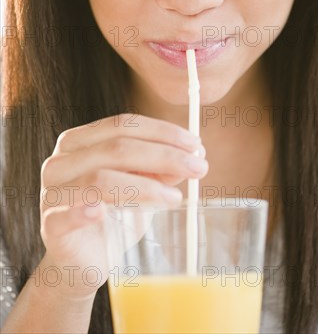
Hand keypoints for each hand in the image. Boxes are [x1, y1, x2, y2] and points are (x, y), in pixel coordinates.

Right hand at [39, 113, 206, 298]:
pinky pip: (66, 215)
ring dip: (144, 186)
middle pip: (116, 148)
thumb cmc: (111, 218)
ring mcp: (51, 193)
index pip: (122, 125)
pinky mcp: (49, 226)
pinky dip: (85, 211)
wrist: (82, 262)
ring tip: (174, 197)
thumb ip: (159, 171)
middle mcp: (61, 161)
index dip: (161, 132)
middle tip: (198, 168)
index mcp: (80, 142)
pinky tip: (102, 213)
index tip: (195, 144)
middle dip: (163, 156)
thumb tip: (192, 156)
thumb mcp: (140, 188)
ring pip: (99, 179)